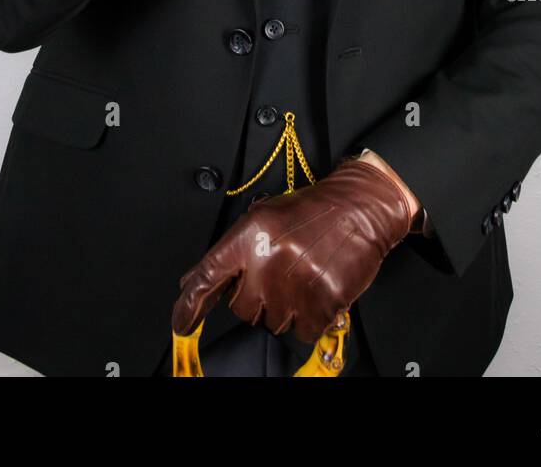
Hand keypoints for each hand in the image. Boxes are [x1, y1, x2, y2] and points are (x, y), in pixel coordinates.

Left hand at [171, 158, 412, 344]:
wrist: (359, 208)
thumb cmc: (312, 211)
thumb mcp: (264, 218)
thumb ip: (230, 251)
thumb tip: (194, 281)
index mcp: (250, 235)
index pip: (208, 276)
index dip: (189, 305)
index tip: (181, 323)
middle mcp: (267, 261)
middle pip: (241, 309)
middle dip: (256, 297)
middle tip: (279, 272)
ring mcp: (295, 285)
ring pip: (272, 322)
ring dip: (284, 308)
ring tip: (301, 276)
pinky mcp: (322, 303)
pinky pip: (302, 331)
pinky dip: (309, 318)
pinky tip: (317, 290)